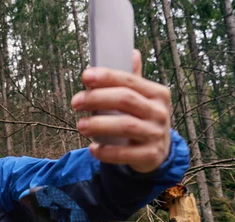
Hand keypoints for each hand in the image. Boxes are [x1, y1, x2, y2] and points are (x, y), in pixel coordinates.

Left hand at [71, 50, 171, 172]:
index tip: (85, 76)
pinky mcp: (150, 155)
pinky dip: (106, 151)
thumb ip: (131, 81)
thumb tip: (131, 52)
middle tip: (75, 102)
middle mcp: (159, 112)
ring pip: (125, 125)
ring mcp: (156, 134)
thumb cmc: (142, 120)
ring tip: (80, 125)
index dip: (106, 77)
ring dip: (98, 124)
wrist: (157, 153)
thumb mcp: (141, 100)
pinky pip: (125, 153)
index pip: (129, 80)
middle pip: (125, 100)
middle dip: (97, 99)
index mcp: (157, 93)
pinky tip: (92, 148)